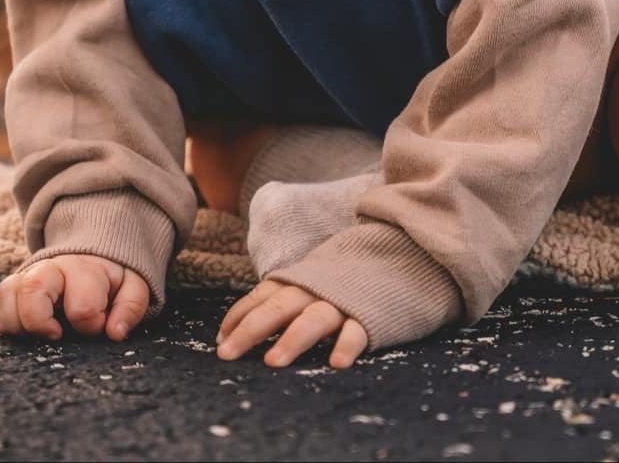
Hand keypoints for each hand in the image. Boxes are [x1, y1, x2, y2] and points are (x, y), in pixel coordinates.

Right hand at [0, 254, 149, 341]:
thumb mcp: (132, 288)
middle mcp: (52, 268)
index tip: (96, 327)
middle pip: (32, 289)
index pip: (81, 305)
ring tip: (39, 335)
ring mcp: (28, 275)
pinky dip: (5, 322)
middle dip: (40, 322)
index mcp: (86, 269)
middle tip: (57, 336)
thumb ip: (130, 308)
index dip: (90, 324)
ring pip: (7, 294)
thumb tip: (115, 333)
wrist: (92, 256)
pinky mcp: (13, 287)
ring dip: (19, 323)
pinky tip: (26, 330)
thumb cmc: (112, 281)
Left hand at [216, 278, 368, 368]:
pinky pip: (358, 331)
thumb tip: (236, 330)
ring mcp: (344, 303)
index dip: (238, 317)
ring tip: (273, 362)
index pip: (262, 297)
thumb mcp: (310, 281)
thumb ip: (281, 299)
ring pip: (314, 319)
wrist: (399, 255)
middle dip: (250, 331)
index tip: (219, 341)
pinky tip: (336, 363)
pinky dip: (347, 345)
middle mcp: (316, 291)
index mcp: (299, 282)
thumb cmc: (345, 280)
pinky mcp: (372, 316)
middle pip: (279, 308)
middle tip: (227, 354)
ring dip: (293, 339)